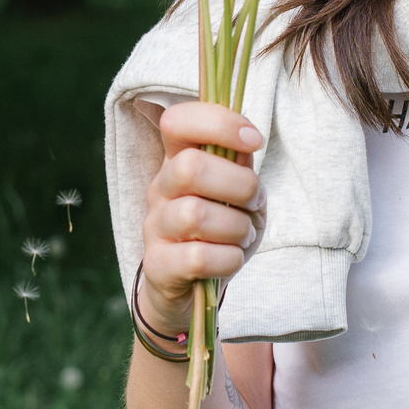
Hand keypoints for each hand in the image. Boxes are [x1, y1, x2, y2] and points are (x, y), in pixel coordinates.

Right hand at [138, 100, 264, 339]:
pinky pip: (197, 257)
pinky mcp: (158, 265)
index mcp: (177, 159)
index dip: (219, 123)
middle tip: (254, 202)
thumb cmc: (220, 231)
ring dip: (237, 227)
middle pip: (190, 167)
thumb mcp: (236, 194)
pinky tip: (232, 259)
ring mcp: (154, 226)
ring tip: (243, 235)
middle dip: (240, 184)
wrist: (193, 287)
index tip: (254, 141)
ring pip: (195, 214)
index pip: (177, 121)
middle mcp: (160, 188)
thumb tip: (245, 144)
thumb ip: (239, 166)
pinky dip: (228, 259)